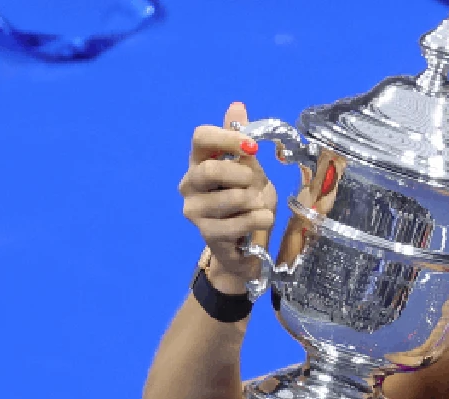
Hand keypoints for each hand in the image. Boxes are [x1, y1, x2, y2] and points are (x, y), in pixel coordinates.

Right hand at [179, 101, 278, 293]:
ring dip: (255, 201)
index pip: (201, 137)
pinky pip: (242, 221)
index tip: (253, 148)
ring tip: (257, 205)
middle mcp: (189, 184)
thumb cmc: (246, 201)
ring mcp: (194, 211)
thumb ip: (240, 140)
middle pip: (211, 170)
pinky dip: (260, 219)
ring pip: (232, 198)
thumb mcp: (249, 167)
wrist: (249, 242)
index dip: (228, 138)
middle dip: (243, 176)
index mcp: (199, 161)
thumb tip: (237, 105)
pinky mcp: (208, 234)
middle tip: (255, 184)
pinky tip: (259, 220)